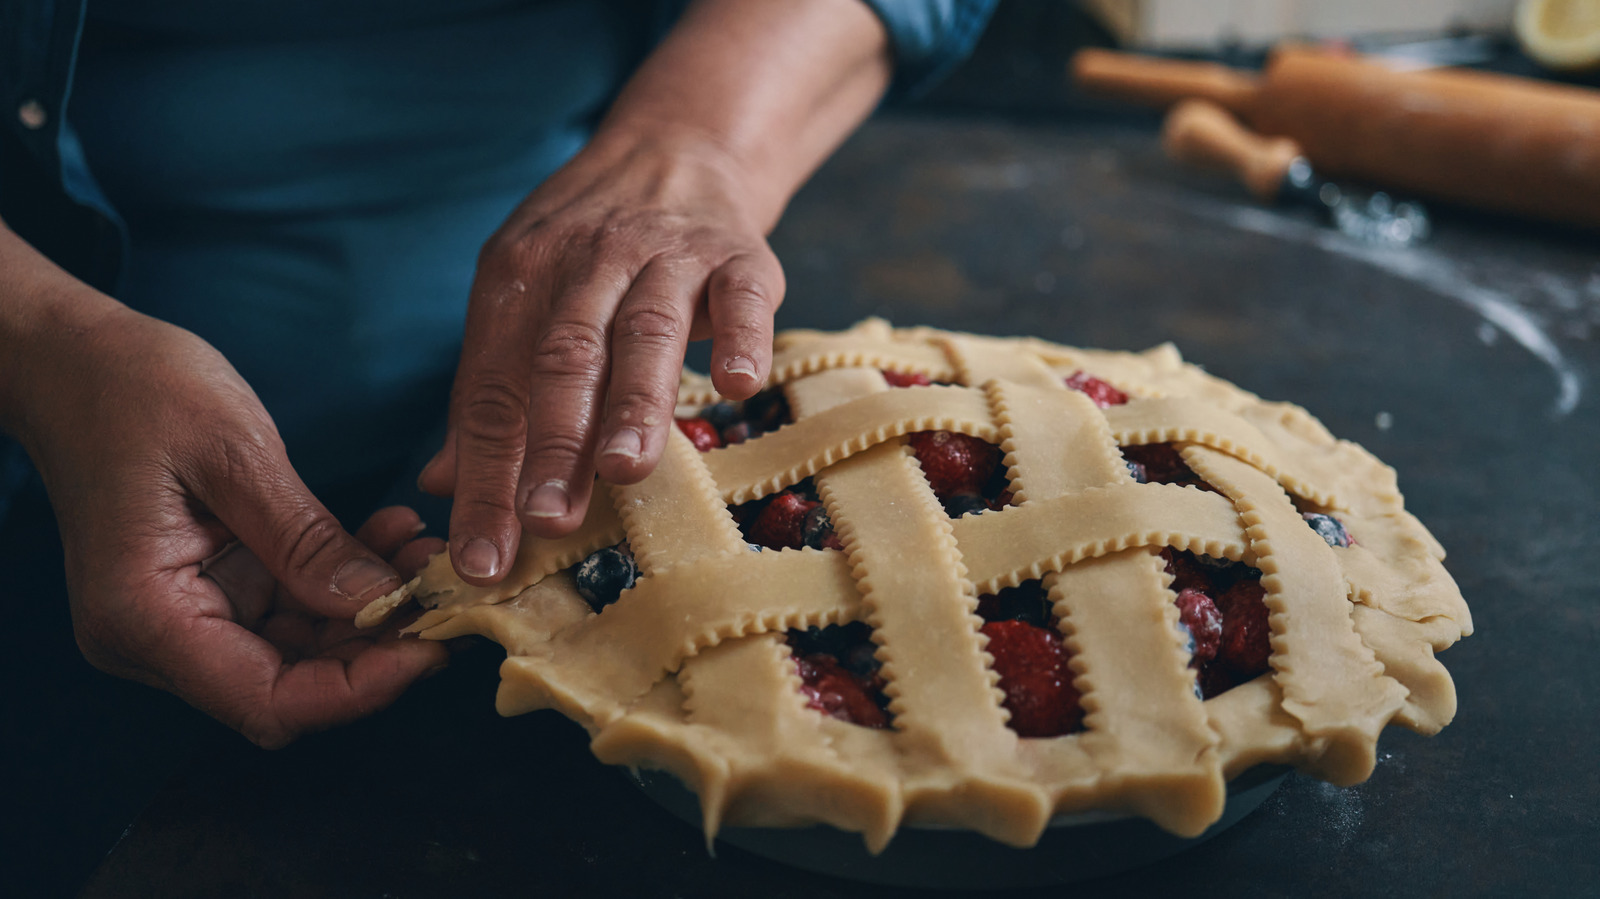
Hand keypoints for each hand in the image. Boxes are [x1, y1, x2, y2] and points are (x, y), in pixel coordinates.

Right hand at [21, 309, 447, 747]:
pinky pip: (292, 605)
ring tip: (425, 552)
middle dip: (377, 647)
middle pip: (291, 684)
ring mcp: (187, 614)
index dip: (357, 690)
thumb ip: (304, 539)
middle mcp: (160, 635)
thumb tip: (378, 603)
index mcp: (145, 617)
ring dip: (371, 611)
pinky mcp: (213, 586)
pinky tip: (390, 537)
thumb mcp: (233, 453)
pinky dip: (345, 582)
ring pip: (301, 648)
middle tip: (446, 594)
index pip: (269, 701)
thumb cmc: (133, 389)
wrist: (76, 358)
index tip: (430, 648)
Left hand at [419, 128, 784, 582]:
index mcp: (518, 281)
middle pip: (562, 360)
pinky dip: (740, 337)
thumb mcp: (525, 299)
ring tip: (625, 469)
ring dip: (633, 402)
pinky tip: (737, 386)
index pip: (494, 392)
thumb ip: (492, 392)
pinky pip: (740, 297)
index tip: (480, 558)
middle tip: (546, 520)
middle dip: (551, 444)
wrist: (675, 150)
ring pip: (643, 331)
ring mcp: (664, 254)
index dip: (485, 479)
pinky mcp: (736, 254)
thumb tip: (443, 484)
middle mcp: (585, 262)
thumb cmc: (591, 252)